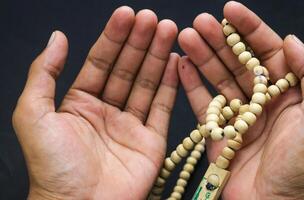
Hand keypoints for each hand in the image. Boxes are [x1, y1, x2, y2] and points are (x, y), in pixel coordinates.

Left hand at [12, 7, 178, 199]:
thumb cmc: (53, 167)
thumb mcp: (33, 114)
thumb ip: (44, 74)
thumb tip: (57, 38)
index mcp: (80, 103)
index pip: (101, 62)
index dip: (114, 37)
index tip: (127, 15)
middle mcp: (107, 111)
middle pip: (128, 68)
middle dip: (141, 42)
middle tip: (154, 19)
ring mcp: (131, 125)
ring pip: (148, 83)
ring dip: (159, 57)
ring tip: (170, 31)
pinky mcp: (152, 141)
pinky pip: (163, 108)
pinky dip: (171, 85)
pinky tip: (176, 63)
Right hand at [178, 1, 303, 198]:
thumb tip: (291, 40)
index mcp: (290, 92)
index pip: (268, 51)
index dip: (249, 28)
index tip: (230, 10)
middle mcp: (264, 101)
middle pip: (238, 63)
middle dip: (219, 40)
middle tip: (198, 23)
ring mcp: (240, 117)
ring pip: (218, 80)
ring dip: (202, 58)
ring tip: (186, 37)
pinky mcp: (220, 134)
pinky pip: (204, 106)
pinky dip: (192, 86)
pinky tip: (182, 66)